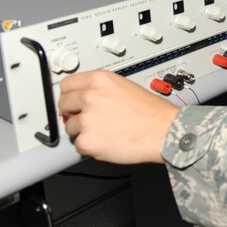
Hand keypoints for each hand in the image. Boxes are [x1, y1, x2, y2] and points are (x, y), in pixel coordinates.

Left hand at [58, 70, 179, 163]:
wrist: (163, 131)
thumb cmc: (151, 112)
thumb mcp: (125, 86)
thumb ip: (102, 89)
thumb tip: (86, 96)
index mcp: (100, 80)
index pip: (67, 84)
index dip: (69, 94)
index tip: (71, 99)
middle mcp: (90, 96)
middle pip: (63, 104)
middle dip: (72, 112)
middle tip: (87, 117)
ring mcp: (86, 119)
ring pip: (70, 126)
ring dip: (83, 130)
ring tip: (105, 130)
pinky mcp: (87, 140)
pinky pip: (78, 145)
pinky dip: (90, 146)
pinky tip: (107, 141)